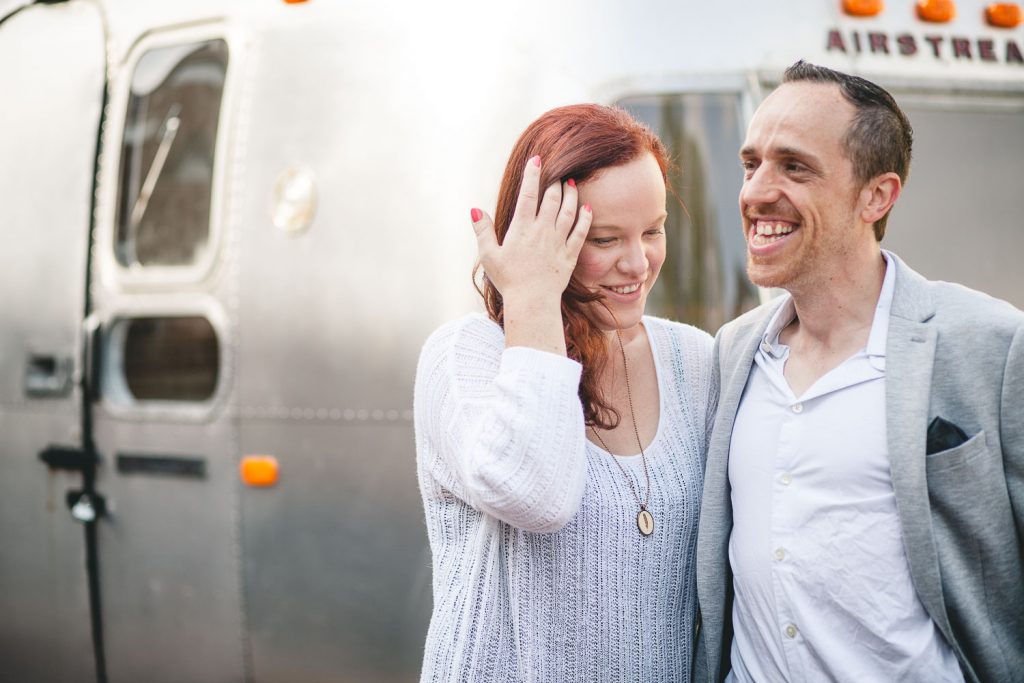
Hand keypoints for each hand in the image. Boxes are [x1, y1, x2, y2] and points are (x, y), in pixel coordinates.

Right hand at [471, 156, 592, 354]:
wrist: (532, 302)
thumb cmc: (508, 280)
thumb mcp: (489, 255)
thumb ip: (482, 230)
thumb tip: (475, 209)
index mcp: (521, 228)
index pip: (528, 194)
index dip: (532, 175)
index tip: (536, 159)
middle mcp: (542, 231)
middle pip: (552, 199)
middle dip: (555, 182)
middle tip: (557, 173)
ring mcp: (558, 242)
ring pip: (568, 212)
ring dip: (571, 196)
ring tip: (572, 185)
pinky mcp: (570, 255)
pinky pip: (580, 232)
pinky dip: (585, 219)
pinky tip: (587, 209)